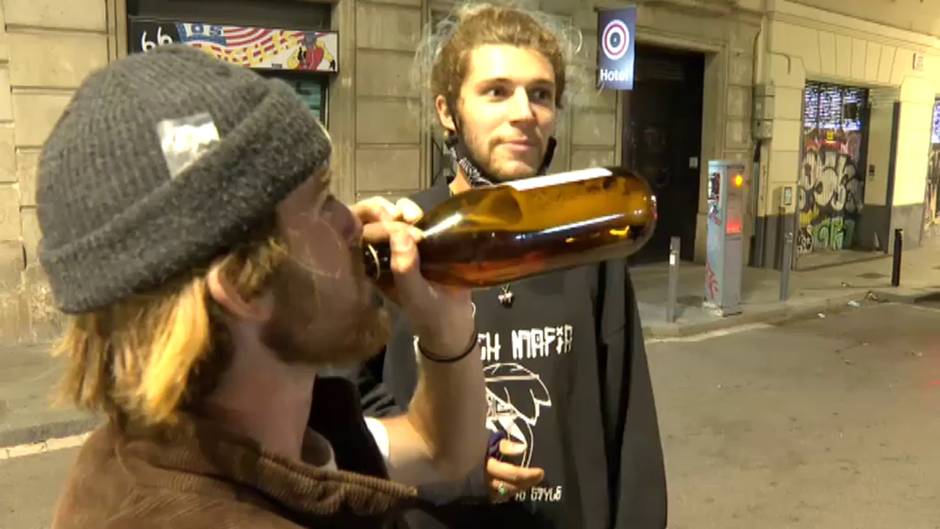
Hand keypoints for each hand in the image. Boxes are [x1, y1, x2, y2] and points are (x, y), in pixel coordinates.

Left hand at [353, 197, 474, 358]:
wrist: (453, 320)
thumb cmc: (429, 312)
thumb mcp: (415, 295)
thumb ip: (405, 269)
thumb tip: (400, 234)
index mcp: (370, 267)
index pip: (362, 237)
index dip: (379, 228)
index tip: (402, 232)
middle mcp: (378, 252)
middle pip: (369, 219)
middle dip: (383, 211)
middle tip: (405, 217)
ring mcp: (397, 243)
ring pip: (388, 214)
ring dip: (400, 209)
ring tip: (415, 216)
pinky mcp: (417, 237)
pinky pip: (409, 217)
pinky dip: (413, 210)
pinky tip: (421, 215)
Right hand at [487, 440, 544, 502]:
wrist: (469, 456)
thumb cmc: (485, 447)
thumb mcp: (494, 442)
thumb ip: (507, 446)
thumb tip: (523, 448)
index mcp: (489, 466)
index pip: (512, 474)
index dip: (528, 474)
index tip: (540, 471)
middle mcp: (487, 480)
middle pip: (512, 486)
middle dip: (527, 482)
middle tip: (540, 476)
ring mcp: (487, 489)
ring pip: (508, 493)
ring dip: (522, 487)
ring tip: (532, 480)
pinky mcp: (488, 493)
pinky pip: (503, 496)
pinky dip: (514, 490)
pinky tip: (522, 485)